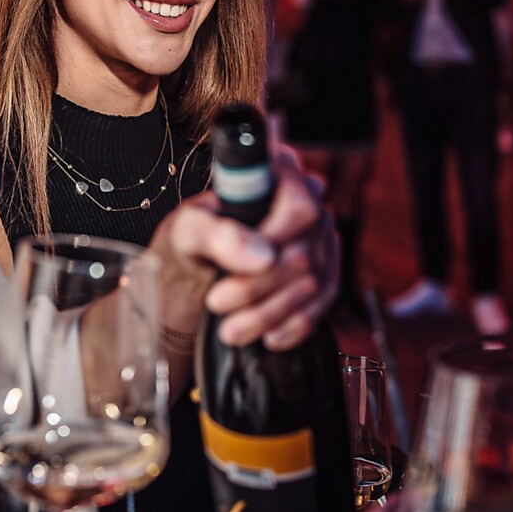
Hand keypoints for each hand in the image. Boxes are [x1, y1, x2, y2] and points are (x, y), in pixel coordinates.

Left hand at [149, 146, 338, 350]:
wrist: (196, 275)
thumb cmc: (193, 242)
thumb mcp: (187, 231)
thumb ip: (215, 234)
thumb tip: (260, 257)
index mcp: (278, 174)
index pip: (298, 205)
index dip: (271, 240)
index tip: (229, 269)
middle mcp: (309, 201)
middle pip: (302, 252)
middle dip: (257, 287)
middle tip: (217, 303)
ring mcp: (321, 237)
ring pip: (313, 281)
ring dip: (270, 313)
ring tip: (231, 330)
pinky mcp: (325, 271)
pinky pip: (324, 301)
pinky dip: (295, 325)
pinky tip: (268, 337)